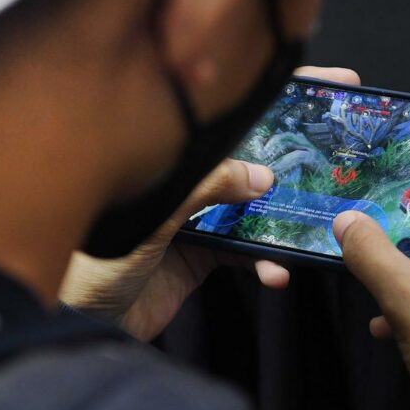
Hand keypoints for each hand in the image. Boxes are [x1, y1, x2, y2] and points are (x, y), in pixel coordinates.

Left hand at [60, 65, 359, 340]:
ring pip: (250, 207)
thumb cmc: (90, 258)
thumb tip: (264, 179)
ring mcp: (193, 219)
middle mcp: (183, 180)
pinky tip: (275, 272)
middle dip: (292, 156)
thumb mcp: (151, 214)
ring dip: (281, 219)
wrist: (74, 323)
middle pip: (247, 157)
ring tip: (311, 225)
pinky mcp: (199, 258)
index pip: (227, 114)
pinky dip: (264, 262)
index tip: (328, 86)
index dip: (277, 97)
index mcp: (166, 154)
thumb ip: (207, 188)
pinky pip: (243, 253)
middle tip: (336, 154)